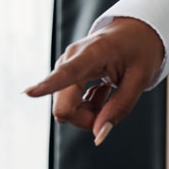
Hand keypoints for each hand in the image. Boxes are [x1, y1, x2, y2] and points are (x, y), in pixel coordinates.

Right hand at [24, 17, 165, 145]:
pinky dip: (86, 107)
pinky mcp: (62, 74)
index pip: (67, 73)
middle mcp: (70, 59)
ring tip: (106, 90)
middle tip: (111, 100)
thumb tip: (98, 136)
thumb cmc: (140, 50)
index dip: (47, 85)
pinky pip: (67, 105)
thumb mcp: (140, 79)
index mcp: (92, 54)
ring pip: (65, 109)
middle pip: (64, 107)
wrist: (134, 31)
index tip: (28, 93)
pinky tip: (99, 90)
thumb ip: (120, 107)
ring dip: (89, 112)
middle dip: (88, 118)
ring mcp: (63, 67)